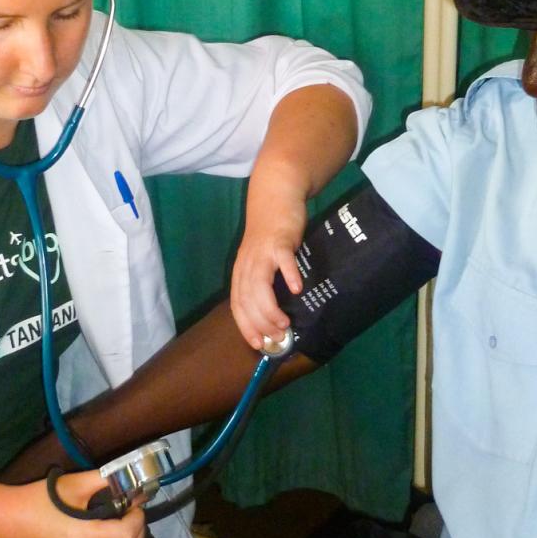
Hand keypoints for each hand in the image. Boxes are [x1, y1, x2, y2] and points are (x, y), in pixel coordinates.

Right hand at [22, 469, 146, 537]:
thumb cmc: (39, 500)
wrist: (9, 525)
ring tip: (123, 524)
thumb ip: (105, 480)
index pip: (129, 535)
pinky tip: (111, 537)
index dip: (138, 517)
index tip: (133, 502)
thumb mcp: (73, 484)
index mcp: (84, 537)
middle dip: (139, 530)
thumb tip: (132, 481)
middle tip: (130, 512)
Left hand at [229, 191, 307, 351]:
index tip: (258, 343)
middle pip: (247, 299)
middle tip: (277, 337)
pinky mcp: (280, 240)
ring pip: (260, 285)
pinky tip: (298, 289)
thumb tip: (276, 312)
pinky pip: (283, 260)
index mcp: (241, 271)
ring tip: (285, 323)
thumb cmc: (271, 231)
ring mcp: (262, 252)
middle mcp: (247, 264)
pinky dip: (288, 275)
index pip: (238, 304)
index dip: (246, 326)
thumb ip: (266, 282)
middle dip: (260, 323)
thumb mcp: (261, 259)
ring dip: (270, 308)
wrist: (275, 194)